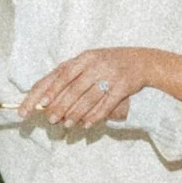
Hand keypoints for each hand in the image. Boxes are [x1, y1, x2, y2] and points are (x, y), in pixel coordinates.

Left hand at [23, 45, 156, 127]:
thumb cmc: (108, 64)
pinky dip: (96, 116)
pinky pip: (107, 104)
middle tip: (50, 119)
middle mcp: (96, 65)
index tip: (38, 104)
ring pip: (89, 98)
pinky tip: (87, 124)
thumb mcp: (89, 62)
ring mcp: (111, 75)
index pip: (61, 75)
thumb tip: (45, 98)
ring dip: (76, 113)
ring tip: (66, 124)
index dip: (49, 90)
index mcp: (84, 58)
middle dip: (60, 106)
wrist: (143, 61)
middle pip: (74, 89)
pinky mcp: (123, 86)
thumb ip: (69, 77)